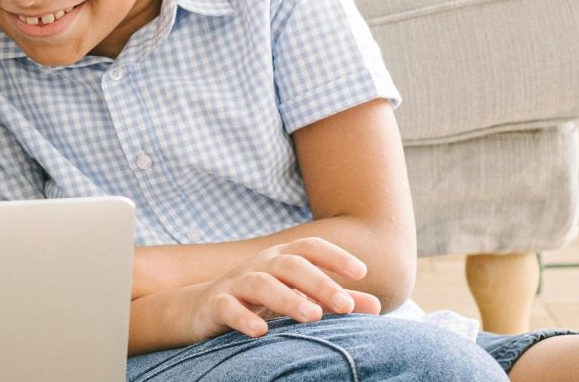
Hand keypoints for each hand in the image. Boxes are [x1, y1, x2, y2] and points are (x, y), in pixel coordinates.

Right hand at [174, 237, 380, 340]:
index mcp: (281, 260)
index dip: (335, 256)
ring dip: (288, 299)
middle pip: (290, 265)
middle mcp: (260, 266)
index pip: (310, 248)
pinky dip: (243, 317)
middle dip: (319, 283)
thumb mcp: (298, 298)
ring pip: (261, 284)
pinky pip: (228, 307)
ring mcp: (236, 283)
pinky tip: (261, 331)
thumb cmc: (258, 301)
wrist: (202, 309)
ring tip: (312, 316)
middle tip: (344, 306)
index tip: (362, 272)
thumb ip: (333, 301)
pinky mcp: (215, 304)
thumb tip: (377, 305)